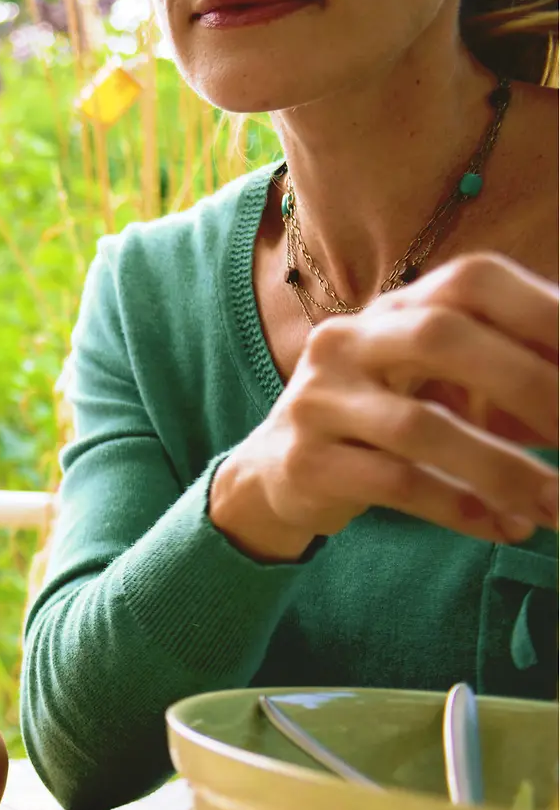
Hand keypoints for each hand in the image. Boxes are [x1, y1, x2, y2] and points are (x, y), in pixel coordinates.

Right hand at [212, 253, 558, 559]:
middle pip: (439, 336)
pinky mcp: (305, 461)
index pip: (470, 282)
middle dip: (528, 385)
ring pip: (417, 425)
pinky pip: (393, 483)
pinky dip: (460, 507)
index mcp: (392, 309)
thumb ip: (508, 376)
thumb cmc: (384, 421)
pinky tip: (503, 527)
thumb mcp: (441, 383)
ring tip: (557, 505)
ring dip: (501, 469)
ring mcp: (318, 400)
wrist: (278, 470)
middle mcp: (347, 341)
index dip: (543, 312)